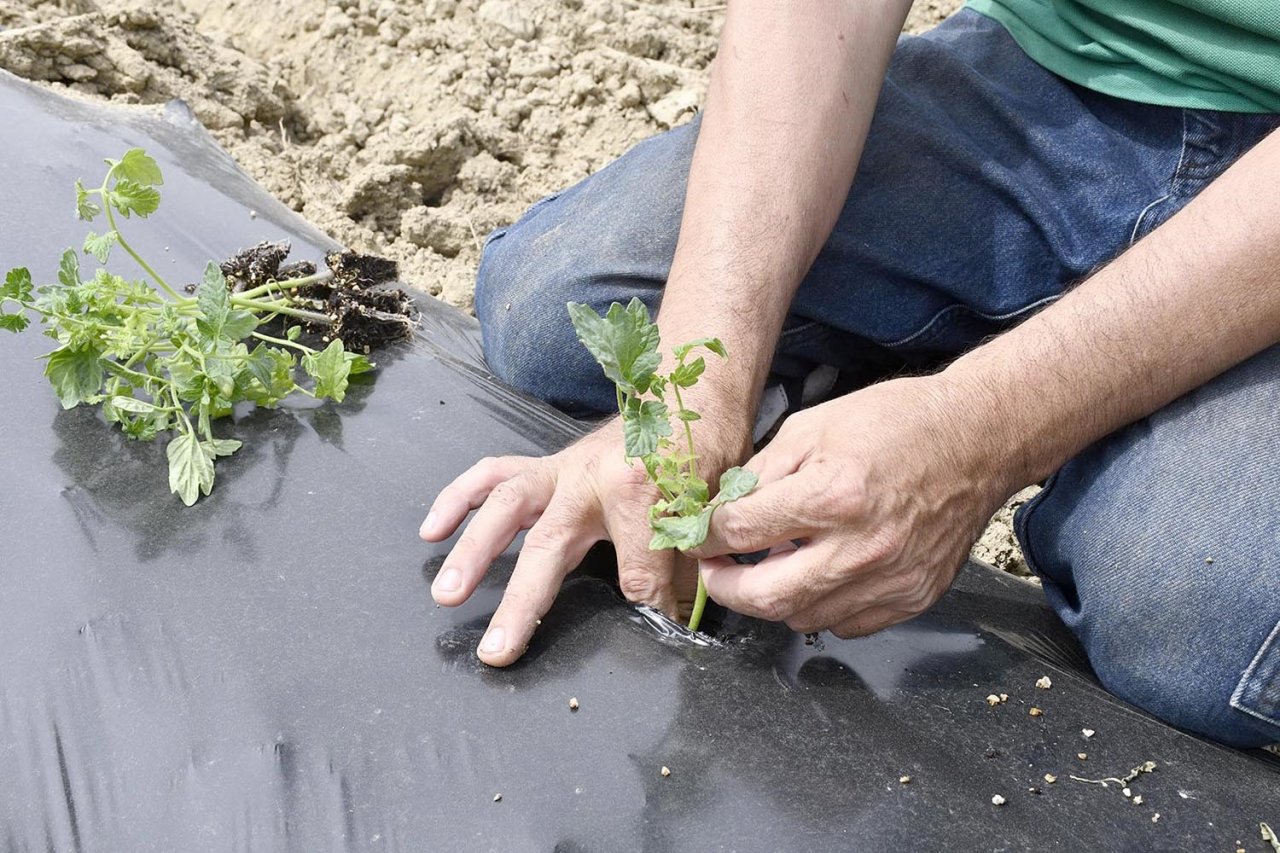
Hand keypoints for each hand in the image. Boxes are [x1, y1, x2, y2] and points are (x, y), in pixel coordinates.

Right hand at [419, 419, 742, 665]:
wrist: (685, 391)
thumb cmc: (698, 448)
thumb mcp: (707, 507)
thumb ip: (684, 563)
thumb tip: (672, 620)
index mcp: (638, 489)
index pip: (639, 571)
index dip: (654, 605)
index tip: (664, 628)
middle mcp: (588, 479)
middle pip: (547, 547)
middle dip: (521, 602)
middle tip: (496, 649)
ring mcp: (561, 470)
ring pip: (506, 508)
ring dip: (474, 553)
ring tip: (447, 592)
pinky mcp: (546, 465)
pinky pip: (494, 476)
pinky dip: (459, 499)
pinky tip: (432, 529)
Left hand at [687, 376, 1012, 636]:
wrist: (977, 440)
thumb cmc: (898, 423)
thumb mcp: (813, 426)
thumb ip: (762, 473)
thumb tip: (723, 510)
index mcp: (832, 496)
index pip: (741, 533)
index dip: (708, 536)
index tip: (700, 535)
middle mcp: (861, 548)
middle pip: (763, 597)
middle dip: (723, 587)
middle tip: (714, 569)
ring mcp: (890, 580)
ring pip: (801, 619)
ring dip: (772, 598)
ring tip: (769, 565)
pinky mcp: (911, 598)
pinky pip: (844, 624)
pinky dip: (818, 606)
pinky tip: (817, 574)